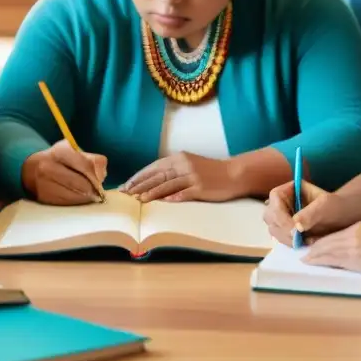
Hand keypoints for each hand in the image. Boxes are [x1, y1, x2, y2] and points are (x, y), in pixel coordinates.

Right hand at [22, 140, 107, 204]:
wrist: (31, 170)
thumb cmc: (59, 160)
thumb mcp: (74, 151)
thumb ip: (92, 160)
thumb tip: (101, 176)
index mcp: (60, 151)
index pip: (87, 164)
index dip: (98, 174)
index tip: (101, 178)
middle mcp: (49, 167)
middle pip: (83, 183)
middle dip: (94, 188)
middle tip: (97, 189)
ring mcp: (44, 184)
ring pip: (76, 196)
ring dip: (87, 196)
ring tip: (88, 192)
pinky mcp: (44, 198)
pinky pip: (68, 203)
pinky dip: (77, 201)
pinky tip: (77, 197)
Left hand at [120, 151, 234, 201]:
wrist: (234, 173)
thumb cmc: (210, 171)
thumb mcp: (190, 165)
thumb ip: (173, 171)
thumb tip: (153, 181)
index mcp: (179, 158)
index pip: (154, 167)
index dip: (139, 177)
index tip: (126, 185)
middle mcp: (184, 165)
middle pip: (158, 176)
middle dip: (140, 185)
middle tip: (126, 194)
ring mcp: (193, 176)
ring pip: (167, 184)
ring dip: (152, 192)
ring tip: (138, 200)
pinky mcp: (201, 188)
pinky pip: (184, 193)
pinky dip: (173, 198)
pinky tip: (162, 203)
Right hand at [263, 180, 357, 246]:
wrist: (342, 217)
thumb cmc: (335, 206)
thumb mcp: (325, 206)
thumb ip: (310, 214)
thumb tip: (296, 226)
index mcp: (288, 189)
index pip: (275, 198)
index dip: (280, 215)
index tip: (294, 229)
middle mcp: (281, 202)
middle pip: (270, 215)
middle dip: (282, 229)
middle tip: (298, 239)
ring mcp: (281, 216)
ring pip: (273, 229)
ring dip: (286, 238)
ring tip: (305, 241)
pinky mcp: (285, 229)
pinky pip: (280, 238)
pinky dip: (290, 243)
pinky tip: (305, 243)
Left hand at [302, 220, 360, 276]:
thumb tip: (354, 251)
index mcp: (358, 228)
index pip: (335, 235)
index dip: (323, 241)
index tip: (315, 245)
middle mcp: (351, 234)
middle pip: (327, 241)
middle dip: (314, 248)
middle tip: (303, 253)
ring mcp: (351, 245)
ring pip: (326, 249)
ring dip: (313, 254)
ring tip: (304, 259)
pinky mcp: (352, 257)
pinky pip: (331, 258)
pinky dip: (319, 259)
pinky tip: (312, 261)